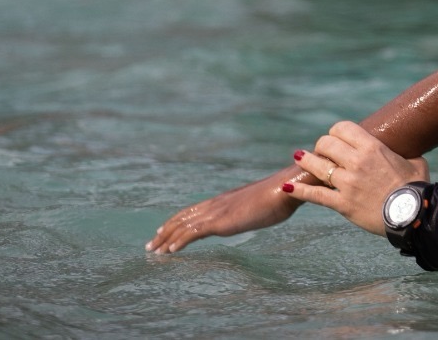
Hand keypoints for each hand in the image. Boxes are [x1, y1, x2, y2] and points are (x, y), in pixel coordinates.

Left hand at [146, 167, 309, 253]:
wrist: (286, 187)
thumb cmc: (281, 195)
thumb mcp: (262, 205)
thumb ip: (252, 210)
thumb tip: (255, 212)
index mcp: (225, 200)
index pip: (194, 210)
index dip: (177, 220)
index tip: (165, 230)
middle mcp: (217, 204)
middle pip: (183, 217)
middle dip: (165, 231)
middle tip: (151, 243)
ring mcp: (218, 211)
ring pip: (183, 225)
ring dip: (166, 238)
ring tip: (154, 250)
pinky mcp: (221, 221)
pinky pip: (194, 233)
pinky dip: (179, 241)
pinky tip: (170, 250)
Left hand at [285, 121, 429, 235]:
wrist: (412, 215)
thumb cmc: (416, 188)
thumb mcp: (416, 162)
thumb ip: (405, 154)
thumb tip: (407, 152)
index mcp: (373, 148)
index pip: (343, 128)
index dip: (337, 131)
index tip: (337, 138)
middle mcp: (356, 162)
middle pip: (326, 144)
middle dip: (323, 145)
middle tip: (324, 152)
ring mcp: (347, 183)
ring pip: (317, 166)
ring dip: (306, 161)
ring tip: (299, 157)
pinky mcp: (341, 204)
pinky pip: (315, 195)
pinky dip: (299, 191)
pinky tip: (287, 187)